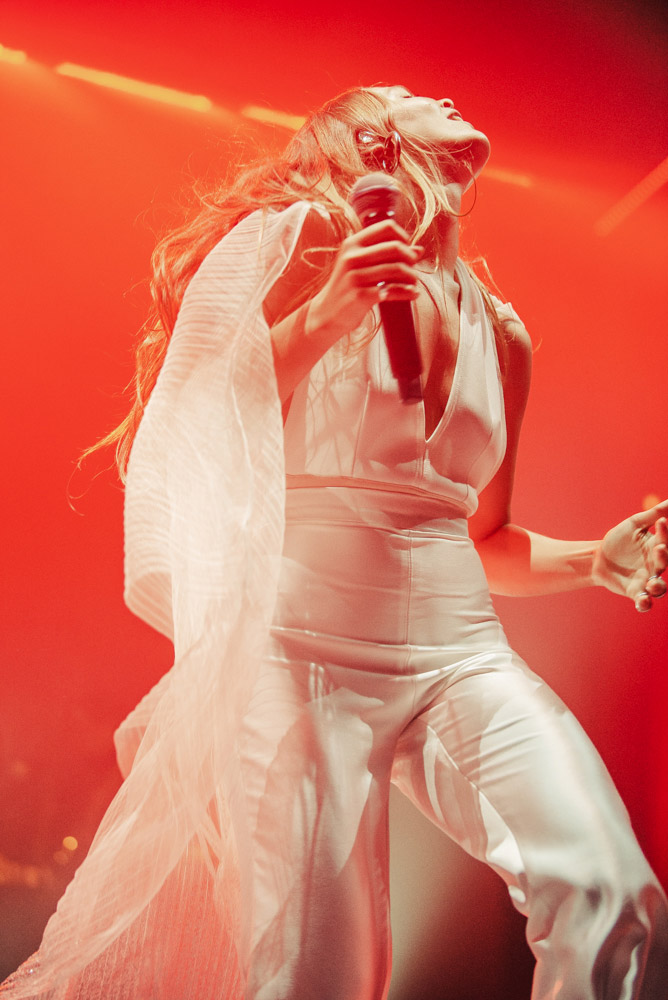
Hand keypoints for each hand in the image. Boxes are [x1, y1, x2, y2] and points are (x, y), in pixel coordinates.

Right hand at [308, 219, 422, 343]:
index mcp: (352, 244)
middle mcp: (352, 257)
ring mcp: (355, 276)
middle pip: (394, 247)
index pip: (386, 227)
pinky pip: (393, 290)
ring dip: (411, 277)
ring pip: (396, 269)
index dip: (403, 237)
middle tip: (413, 270)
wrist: (326, 313)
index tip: (408, 251)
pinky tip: (413, 294)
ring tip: (414, 284)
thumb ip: (387, 255)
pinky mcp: (360, 296)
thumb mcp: (361, 266)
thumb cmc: (348, 287)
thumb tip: (419, 249)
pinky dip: (407, 292)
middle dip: (410, 259)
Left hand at [592, 500, 667, 610]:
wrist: (598, 557)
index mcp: (657, 548)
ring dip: (658, 587)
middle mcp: (656, 566)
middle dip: (664, 557)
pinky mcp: (634, 592)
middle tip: (660, 548)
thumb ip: (654, 514)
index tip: (660, 522)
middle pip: (665, 564)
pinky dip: (645, 603)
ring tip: (653, 584)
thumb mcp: (635, 524)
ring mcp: (646, 581)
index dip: (665, 532)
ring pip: (659, 588)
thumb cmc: (620, 539)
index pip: (665, 540)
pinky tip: (642, 602)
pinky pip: (643, 601)